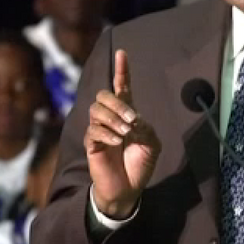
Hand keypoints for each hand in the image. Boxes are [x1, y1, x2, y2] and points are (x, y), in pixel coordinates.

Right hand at [84, 50, 159, 218]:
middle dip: (117, 104)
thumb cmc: (139, 165)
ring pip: (96, 110)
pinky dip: (106, 133)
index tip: (122, 53)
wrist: (127, 189)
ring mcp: (99, 131)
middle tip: (132, 121)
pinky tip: (116, 142)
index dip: (121, 71)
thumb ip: (145, 128)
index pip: (122, 87)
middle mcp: (111, 119)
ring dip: (112, 118)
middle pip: (103, 95)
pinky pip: (93, 130)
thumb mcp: (152, 145)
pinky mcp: (92, 144)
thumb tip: (132, 118)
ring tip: (125, 133)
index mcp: (127, 115)